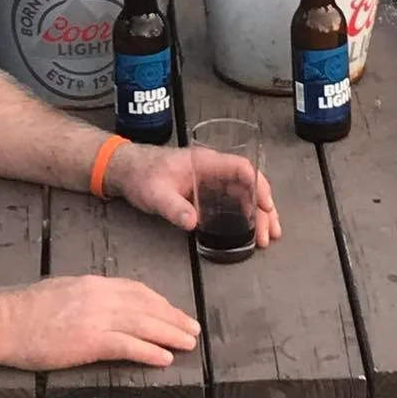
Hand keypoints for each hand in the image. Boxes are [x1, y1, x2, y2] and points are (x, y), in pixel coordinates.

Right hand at [0, 274, 200, 370]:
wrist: (1, 322)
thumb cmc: (24, 310)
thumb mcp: (61, 291)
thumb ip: (86, 296)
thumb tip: (104, 305)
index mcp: (92, 284)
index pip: (136, 290)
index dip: (159, 302)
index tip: (174, 312)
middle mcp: (99, 296)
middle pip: (146, 305)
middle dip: (172, 318)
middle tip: (192, 329)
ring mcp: (95, 317)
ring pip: (143, 324)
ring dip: (169, 334)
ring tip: (187, 344)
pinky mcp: (88, 340)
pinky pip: (127, 345)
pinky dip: (148, 351)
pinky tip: (164, 359)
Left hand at [109, 143, 281, 248]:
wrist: (127, 170)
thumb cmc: (142, 176)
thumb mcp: (155, 194)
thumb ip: (173, 207)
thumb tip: (193, 223)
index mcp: (205, 162)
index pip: (241, 168)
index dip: (257, 185)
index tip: (265, 207)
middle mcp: (213, 168)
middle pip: (248, 184)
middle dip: (263, 208)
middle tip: (269, 233)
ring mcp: (210, 179)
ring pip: (243, 193)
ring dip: (257, 212)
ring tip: (267, 235)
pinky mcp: (205, 190)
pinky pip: (233, 200)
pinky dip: (245, 213)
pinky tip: (251, 228)